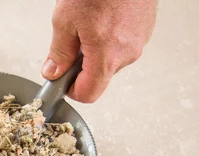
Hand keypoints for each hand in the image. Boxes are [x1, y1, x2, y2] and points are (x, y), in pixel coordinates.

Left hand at [41, 0, 156, 102]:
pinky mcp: (145, 29)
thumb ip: (58, 52)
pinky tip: (102, 18)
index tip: (62, 81)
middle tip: (70, 42)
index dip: (72, 90)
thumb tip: (53, 72)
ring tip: (87, 23)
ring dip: (96, 51)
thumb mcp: (65, 20)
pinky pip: (123, 45)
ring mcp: (140, 41)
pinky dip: (109, 38)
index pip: (89, 94)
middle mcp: (128, 53)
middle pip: (99, 77)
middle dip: (82, 67)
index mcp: (107, 55)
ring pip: (111, 60)